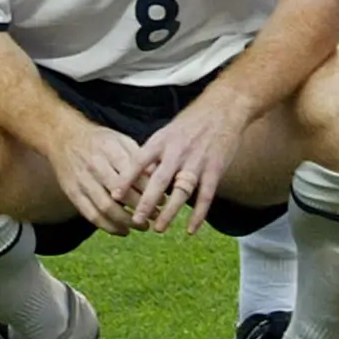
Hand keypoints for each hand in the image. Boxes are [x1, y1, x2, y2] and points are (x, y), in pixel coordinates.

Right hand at [48, 117, 145, 235]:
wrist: (63, 137)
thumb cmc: (99, 140)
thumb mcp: (120, 139)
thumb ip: (137, 157)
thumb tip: (156, 177)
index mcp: (109, 150)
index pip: (133, 174)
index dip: (149, 190)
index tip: (162, 200)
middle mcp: (95, 165)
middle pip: (120, 193)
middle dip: (141, 208)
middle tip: (155, 215)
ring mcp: (82, 180)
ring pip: (106, 207)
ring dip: (126, 221)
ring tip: (142, 226)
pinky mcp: (72, 193)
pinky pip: (91, 215)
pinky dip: (108, 226)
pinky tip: (123, 230)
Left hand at [122, 87, 253, 233]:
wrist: (224, 108)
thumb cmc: (191, 122)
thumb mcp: (167, 132)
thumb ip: (154, 154)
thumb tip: (135, 176)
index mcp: (162, 140)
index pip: (140, 161)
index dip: (126, 179)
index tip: (114, 195)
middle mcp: (178, 151)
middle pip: (159, 180)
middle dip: (146, 201)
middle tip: (135, 219)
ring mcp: (197, 161)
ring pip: (181, 190)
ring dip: (170, 211)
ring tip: (158, 228)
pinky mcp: (215, 169)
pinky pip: (206, 196)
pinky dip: (198, 214)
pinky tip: (190, 230)